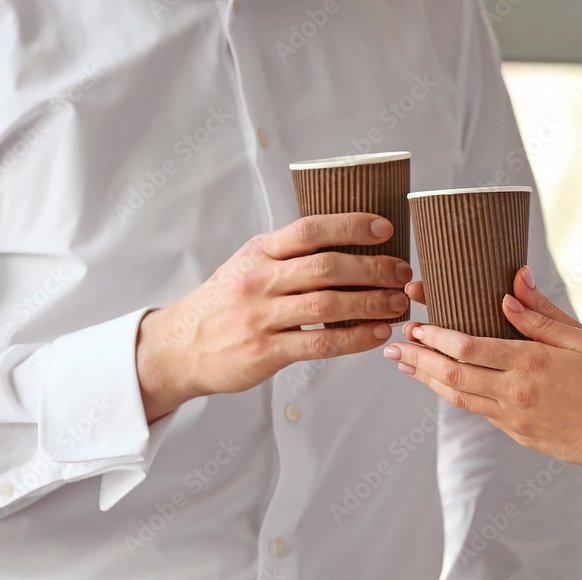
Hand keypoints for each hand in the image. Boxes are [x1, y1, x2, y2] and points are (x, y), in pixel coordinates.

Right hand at [137, 213, 411, 421]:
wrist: (178, 347)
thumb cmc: (223, 304)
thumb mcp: (246, 266)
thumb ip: (287, 255)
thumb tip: (346, 244)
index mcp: (258, 252)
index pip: (310, 230)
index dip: (351, 226)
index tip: (385, 229)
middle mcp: (259, 280)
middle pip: (327, 267)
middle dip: (373, 269)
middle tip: (402, 273)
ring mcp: (260, 317)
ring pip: (328, 304)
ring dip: (372, 303)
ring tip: (398, 304)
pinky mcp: (265, 352)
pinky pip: (320, 342)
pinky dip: (355, 337)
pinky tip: (376, 334)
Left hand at [385, 267, 581, 494]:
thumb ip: (542, 314)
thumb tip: (511, 286)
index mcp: (530, 363)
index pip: (467, 347)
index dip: (435, 337)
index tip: (414, 325)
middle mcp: (514, 393)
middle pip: (451, 375)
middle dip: (418, 359)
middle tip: (393, 345)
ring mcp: (514, 419)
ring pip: (458, 398)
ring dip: (427, 380)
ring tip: (405, 365)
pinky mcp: (518, 435)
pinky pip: (478, 412)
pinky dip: (454, 396)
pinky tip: (443, 385)